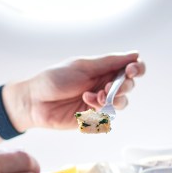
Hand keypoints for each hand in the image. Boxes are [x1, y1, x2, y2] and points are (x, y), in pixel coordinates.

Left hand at [4, 52, 145, 131]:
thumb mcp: (82, 66)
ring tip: (96, 96)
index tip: (132, 70)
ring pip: (121, 103)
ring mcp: (98, 103)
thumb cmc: (54, 80)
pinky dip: (100, 110)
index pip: (130, 68)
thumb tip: (135, 54)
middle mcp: (103, 85)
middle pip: (129, 86)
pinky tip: (86, 103)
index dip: (137, 69)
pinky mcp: (92, 118)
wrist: (34, 101)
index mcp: (103, 69)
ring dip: (113, 99)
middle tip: (108, 86)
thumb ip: (109, 62)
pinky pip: (107, 117)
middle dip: (124, 86)